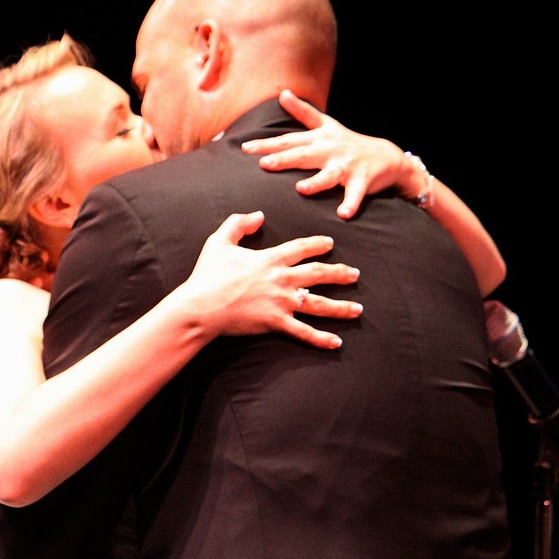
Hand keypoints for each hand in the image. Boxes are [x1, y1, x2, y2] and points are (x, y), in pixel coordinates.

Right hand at [183, 211, 361, 350]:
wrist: (201, 306)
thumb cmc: (208, 274)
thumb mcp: (219, 241)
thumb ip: (239, 223)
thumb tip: (259, 215)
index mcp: (270, 258)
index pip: (302, 248)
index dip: (318, 244)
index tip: (331, 244)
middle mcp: (282, 279)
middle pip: (319, 274)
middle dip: (340, 273)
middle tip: (354, 274)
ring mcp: (281, 302)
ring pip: (319, 304)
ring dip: (341, 307)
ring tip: (357, 309)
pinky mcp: (276, 322)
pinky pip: (303, 331)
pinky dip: (321, 338)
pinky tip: (337, 342)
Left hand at [241, 90, 408, 218]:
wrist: (387, 156)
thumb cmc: (349, 142)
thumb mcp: (326, 125)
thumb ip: (302, 112)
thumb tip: (282, 93)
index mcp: (319, 139)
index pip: (288, 141)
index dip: (267, 144)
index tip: (245, 148)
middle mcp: (330, 150)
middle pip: (304, 155)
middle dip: (284, 159)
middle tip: (264, 163)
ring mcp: (347, 165)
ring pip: (330, 175)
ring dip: (317, 182)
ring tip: (302, 189)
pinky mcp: (363, 180)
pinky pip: (355, 194)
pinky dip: (351, 203)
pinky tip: (343, 214)